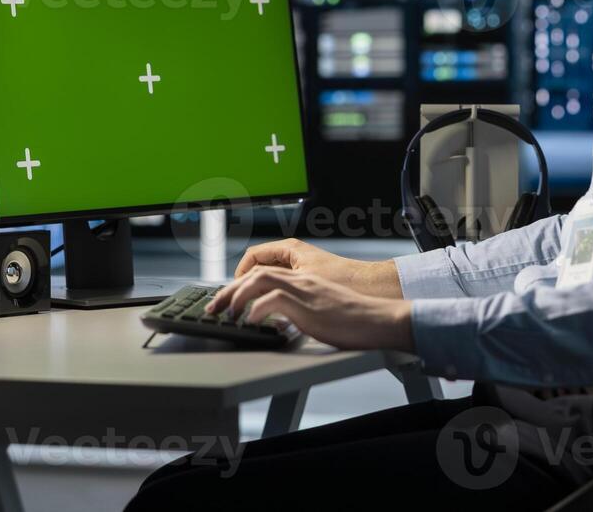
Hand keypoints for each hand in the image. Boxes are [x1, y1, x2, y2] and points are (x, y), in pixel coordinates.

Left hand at [207, 268, 413, 351]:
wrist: (379, 319)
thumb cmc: (355, 319)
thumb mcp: (323, 309)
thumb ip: (302, 308)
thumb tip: (282, 320)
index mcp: (303, 279)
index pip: (263, 271)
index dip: (240, 283)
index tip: (227, 299)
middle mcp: (301, 280)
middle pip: (255, 274)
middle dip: (229, 290)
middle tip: (213, 308)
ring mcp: (304, 291)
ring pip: (260, 280)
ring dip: (237, 296)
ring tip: (225, 313)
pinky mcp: (308, 306)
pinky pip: (275, 300)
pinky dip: (258, 308)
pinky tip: (250, 320)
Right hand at [234, 238, 402, 297]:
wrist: (376, 290)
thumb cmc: (347, 283)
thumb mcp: (304, 287)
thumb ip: (276, 292)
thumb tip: (254, 302)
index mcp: (291, 250)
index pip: (252, 257)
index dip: (239, 276)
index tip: (233, 294)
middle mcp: (296, 256)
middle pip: (258, 267)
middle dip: (243, 285)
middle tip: (232, 305)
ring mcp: (303, 268)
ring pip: (270, 278)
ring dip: (257, 292)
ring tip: (248, 311)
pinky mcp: (310, 281)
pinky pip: (282, 286)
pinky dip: (272, 296)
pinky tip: (271, 313)